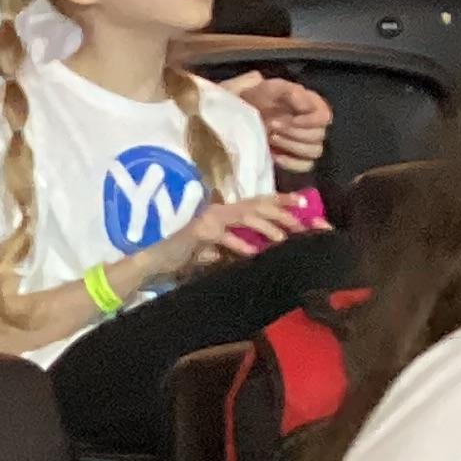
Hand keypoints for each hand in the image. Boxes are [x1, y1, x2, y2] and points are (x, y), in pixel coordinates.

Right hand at [163, 188, 324, 278]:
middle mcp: (220, 210)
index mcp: (226, 212)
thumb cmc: (186, 255)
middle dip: (281, 213)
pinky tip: (252, 252)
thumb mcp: (219, 248)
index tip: (304, 202)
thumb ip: (238, 244)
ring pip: (244, 216)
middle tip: (300, 225)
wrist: (156, 261)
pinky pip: (224, 236)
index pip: (258, 201)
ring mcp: (209, 219)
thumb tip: (262, 247)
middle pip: (257, 205)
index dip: (281, 199)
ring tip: (282, 238)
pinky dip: (239, 243)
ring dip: (265, 226)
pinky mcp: (199, 232)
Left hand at [225, 72, 331, 171]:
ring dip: (292, 146)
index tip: (291, 119)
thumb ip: (291, 92)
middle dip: (294, 132)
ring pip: (314, 151)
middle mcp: (312, 126)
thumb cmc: (257, 97)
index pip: (325, 117)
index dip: (310, 121)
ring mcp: (304, 143)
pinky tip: (274, 155)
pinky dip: (291, 162)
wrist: (239, 112)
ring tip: (270, 137)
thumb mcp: (271, 88)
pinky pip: (305, 166)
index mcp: (313, 106)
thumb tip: (307, 107)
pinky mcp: (294, 158)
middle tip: (272, 126)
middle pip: (319, 136)